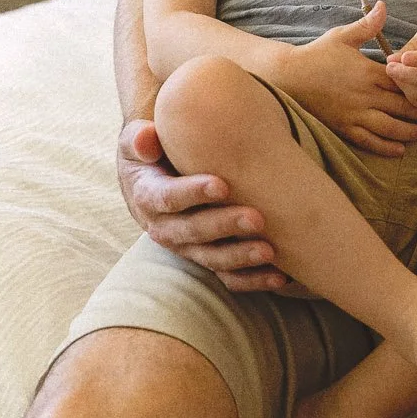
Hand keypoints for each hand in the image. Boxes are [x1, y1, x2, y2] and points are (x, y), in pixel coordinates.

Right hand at [116, 117, 288, 291]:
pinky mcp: (207, 258)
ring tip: (270, 250)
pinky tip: (280, 276)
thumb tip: (146, 138)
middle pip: (194, 231)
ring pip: (212, 258)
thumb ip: (138, 137)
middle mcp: (165, 228)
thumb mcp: (136, 140)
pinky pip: (228, 277)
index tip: (222, 185)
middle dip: (225, 227)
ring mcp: (187, 247)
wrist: (153, 178)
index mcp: (148, 197)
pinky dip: (252, 280)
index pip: (168, 198)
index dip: (193, 193)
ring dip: (241, 257)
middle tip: (257, 218)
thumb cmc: (151, 151)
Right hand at [279, 1, 416, 156]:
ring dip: (410, 132)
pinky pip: (369, 141)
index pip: (403, 82)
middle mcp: (364, 95)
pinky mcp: (343, 127)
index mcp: (367, 72)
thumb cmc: (316, 54)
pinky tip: (399, 150)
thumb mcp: (342, 36)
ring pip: (389, 127)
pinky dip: (386, 147)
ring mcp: (354, 114)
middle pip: (402, 107)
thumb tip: (384, 5)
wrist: (287, 77)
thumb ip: (367, 26)